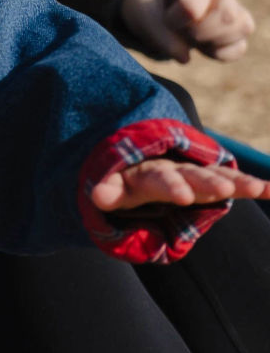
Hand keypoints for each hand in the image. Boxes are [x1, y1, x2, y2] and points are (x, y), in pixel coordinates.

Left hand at [91, 159, 269, 213]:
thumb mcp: (111, 188)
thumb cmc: (125, 180)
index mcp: (148, 173)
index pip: (159, 178)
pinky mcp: (209, 177)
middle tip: (224, 190)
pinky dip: (250, 184)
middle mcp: (174, 168)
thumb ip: (109, 191)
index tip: (185, 196)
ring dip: (236, 181)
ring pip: (216, 175)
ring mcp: (194, 172)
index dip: (172, 186)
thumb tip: (98, 194)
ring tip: (257, 189)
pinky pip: (231, 178)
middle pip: (192, 175)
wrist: (138, 156)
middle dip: (207, 182)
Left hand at [121, 0, 253, 62]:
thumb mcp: (142, 13)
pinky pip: (239, 47)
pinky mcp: (237, 31)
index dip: (176, 20)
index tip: (167, 18)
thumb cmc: (151, 5)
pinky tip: (204, 46)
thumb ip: (158, 33)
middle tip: (182, 30)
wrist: (156, 9)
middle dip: (198, 33)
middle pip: (227, 16)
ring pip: (241, 28)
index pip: (192, 6)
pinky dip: (220, 54)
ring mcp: (234, 8)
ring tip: (193, 37)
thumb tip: (185, 57)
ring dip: (212, 42)